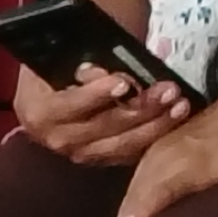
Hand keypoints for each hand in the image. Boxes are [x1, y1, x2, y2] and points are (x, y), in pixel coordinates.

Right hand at [13, 59, 191, 166]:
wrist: (55, 85)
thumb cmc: (60, 62)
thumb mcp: (61, 56)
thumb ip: (82, 66)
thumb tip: (100, 73)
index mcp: (37, 111)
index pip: (67, 105)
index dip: (95, 95)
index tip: (123, 83)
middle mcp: (56, 139)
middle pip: (102, 127)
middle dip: (139, 108)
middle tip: (168, 90)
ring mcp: (80, 153)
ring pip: (122, 144)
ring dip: (155, 125)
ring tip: (179, 105)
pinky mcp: (101, 159)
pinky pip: (131, 152)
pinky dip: (154, 136)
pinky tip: (174, 118)